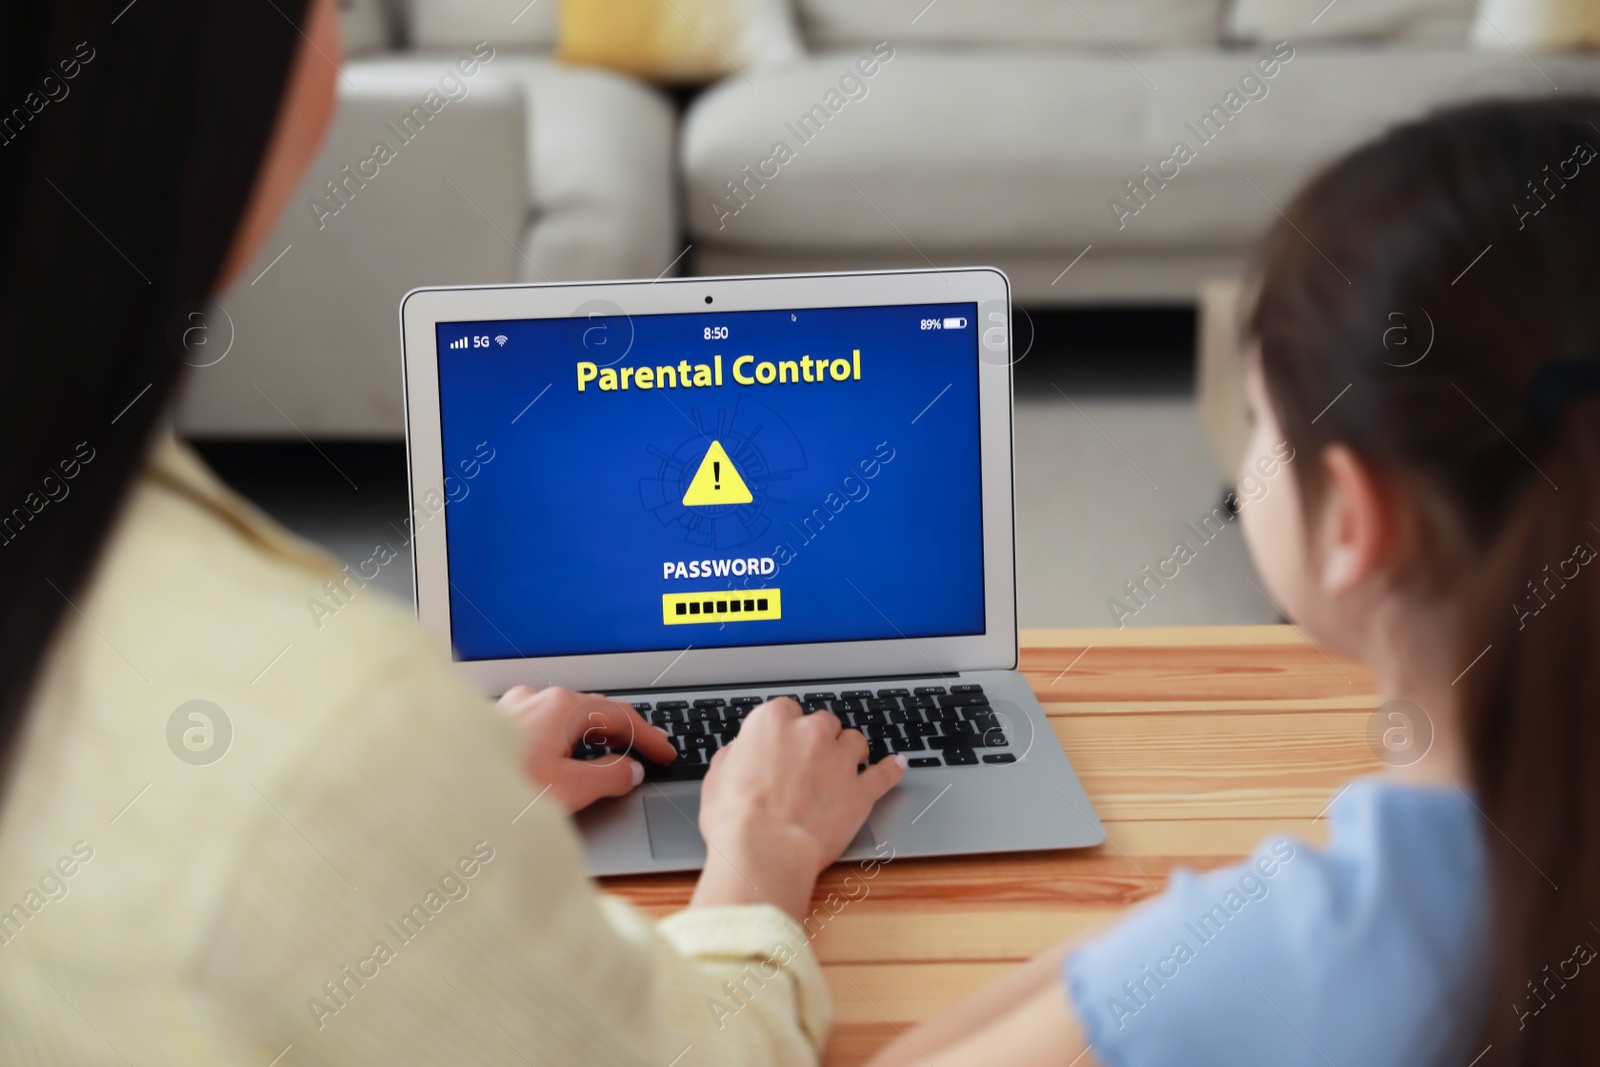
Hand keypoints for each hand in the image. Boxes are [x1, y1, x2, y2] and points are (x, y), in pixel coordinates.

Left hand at [499, 685, 676, 813]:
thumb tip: (629, 770)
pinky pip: (541, 727)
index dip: (649, 737)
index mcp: (561, 706)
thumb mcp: (570, 790)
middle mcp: (536, 698)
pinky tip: (564, 759)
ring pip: (564, 719)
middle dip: (622, 733)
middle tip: (645, 753)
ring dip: (591, 737)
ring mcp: (512, 708)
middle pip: (593, 712)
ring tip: (610, 758)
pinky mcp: (493, 724)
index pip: (621, 717)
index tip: (666, 752)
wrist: (437, 797)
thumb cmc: (496, 791)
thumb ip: (609, 777)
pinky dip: (563, 741)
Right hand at [691, 698, 904, 919]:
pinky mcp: (861, 790)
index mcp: (771, 723)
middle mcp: (810, 732)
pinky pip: (885, 773)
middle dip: (817, 739)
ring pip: (854, 741)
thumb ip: (734, 756)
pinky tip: (895, 766)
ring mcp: (840, 760)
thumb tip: (739, 754)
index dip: (784, 729)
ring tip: (844, 767)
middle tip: (809, 762)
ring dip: (849, 752)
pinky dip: (891, 769)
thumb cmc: (736, 819)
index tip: (783, 743)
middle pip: (823, 722)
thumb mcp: (717, 778)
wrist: (764, 851)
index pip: (785, 710)